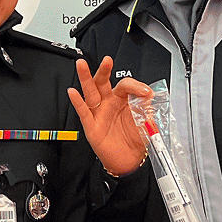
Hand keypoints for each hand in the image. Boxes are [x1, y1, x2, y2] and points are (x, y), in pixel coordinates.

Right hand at [67, 57, 152, 177]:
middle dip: (104, 71)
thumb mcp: (146, 121)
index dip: (136, 86)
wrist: (130, 161)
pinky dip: (77, 102)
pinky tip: (73, 92)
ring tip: (81, 65)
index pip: (125, 86)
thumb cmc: (136, 139)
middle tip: (107, 61)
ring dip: (86, 78)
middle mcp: (108, 104)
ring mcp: (99, 114)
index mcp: (122, 100)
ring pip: (90, 92)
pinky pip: (83, 112)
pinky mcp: (92, 126)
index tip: (146, 93)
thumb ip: (147, 108)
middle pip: (103, 83)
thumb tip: (149, 95)